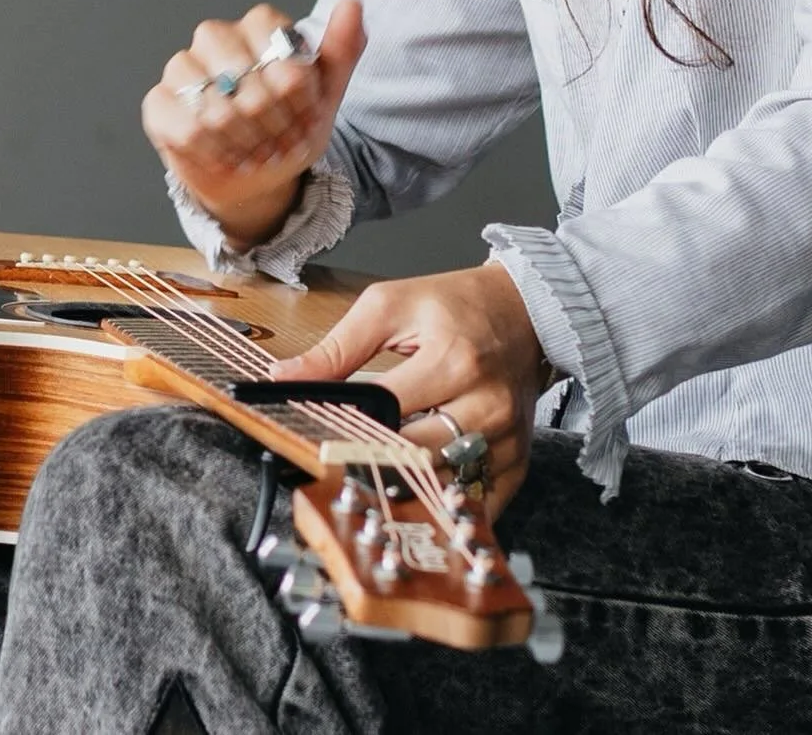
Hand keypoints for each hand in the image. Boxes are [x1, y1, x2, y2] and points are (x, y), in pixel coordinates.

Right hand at [142, 0, 365, 246]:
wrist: (258, 173)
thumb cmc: (291, 125)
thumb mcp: (327, 91)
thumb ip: (342, 47)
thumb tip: (352, 3)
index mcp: (259, 25)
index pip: (278, 46)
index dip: (297, 91)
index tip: (308, 115)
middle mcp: (216, 36)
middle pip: (246, 76)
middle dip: (273, 121)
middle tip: (283, 141)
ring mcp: (182, 68)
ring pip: (215, 104)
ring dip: (246, 139)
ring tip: (259, 152)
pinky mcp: (159, 103)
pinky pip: (186, 126)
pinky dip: (215, 150)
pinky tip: (228, 157)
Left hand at [272, 262, 546, 520]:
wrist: (527, 309)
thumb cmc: (458, 304)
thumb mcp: (392, 306)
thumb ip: (337, 348)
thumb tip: (284, 380)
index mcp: (452, 360)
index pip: (384, 415)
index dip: (343, 432)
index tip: (313, 445)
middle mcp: (484, 403)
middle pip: (412, 459)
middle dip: (370, 465)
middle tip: (337, 469)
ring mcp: (504, 437)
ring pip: (440, 487)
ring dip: (404, 489)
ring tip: (373, 482)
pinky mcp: (516, 459)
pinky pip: (477, 504)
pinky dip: (444, 506)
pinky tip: (419, 497)